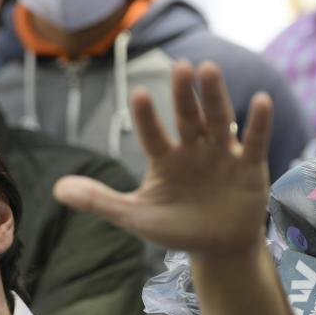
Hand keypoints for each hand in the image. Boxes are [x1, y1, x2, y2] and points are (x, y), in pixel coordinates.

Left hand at [54, 60, 272, 254]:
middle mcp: (192, 149)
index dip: (147, 117)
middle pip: (187, 118)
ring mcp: (221, 155)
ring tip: (208, 69)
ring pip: (218, 119)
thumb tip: (56, 189)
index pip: (152, 134)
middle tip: (180, 66)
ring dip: (214, 96)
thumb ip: (98, 200)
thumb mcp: (134, 216)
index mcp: (164, 158)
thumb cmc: (174, 228)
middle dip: (184, 94)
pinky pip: (253, 141)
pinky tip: (259, 100)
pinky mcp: (249, 167)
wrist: (216, 248)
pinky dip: (257, 123)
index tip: (141, 94)